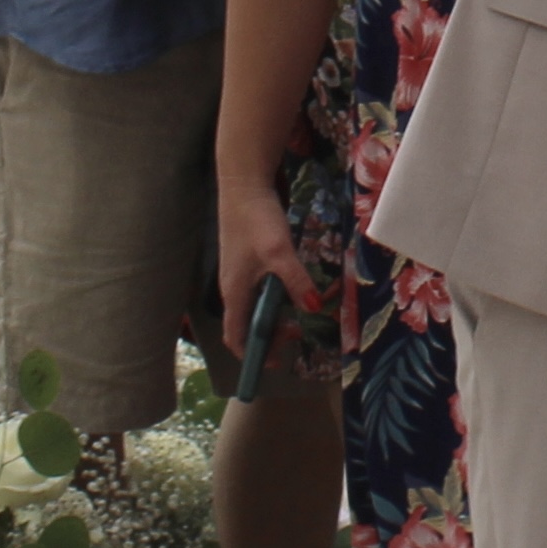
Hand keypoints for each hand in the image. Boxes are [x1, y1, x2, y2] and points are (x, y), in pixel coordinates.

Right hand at [214, 173, 319, 341]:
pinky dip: (275, 298)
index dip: (253, 355)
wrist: (243, 184)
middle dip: (270, 336)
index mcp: (234, 293)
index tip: (277, 362)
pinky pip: (259, 290)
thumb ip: (296, 282)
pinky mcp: (248, 260)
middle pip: (247, 324)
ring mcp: (239, 273)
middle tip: (297, 334)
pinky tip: (294, 289)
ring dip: (274, 317)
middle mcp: (233, 288)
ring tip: (298, 315)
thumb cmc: (256, 221)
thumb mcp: (280, 253)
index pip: (235, 336)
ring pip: (254, 307)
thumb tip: (314, 308)